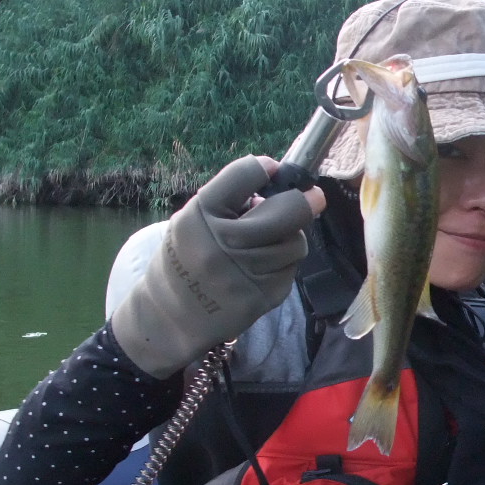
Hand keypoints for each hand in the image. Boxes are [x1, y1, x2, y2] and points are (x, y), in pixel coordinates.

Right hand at [111, 156, 324, 377]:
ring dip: (289, 238)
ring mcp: (243, 274)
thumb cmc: (188, 258)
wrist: (170, 315)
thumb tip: (281, 183)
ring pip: (295, 243)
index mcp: (200, 217)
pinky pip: (290, 270)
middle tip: (314, 197)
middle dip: (303, 202)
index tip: (273, 168)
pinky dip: (282, 265)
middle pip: (287, 212)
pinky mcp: (261, 298)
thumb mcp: (194, 221)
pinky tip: (262, 268)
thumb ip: (231, 200)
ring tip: (268, 242)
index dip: (263, 168)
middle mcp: (222, 245)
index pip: (243, 176)